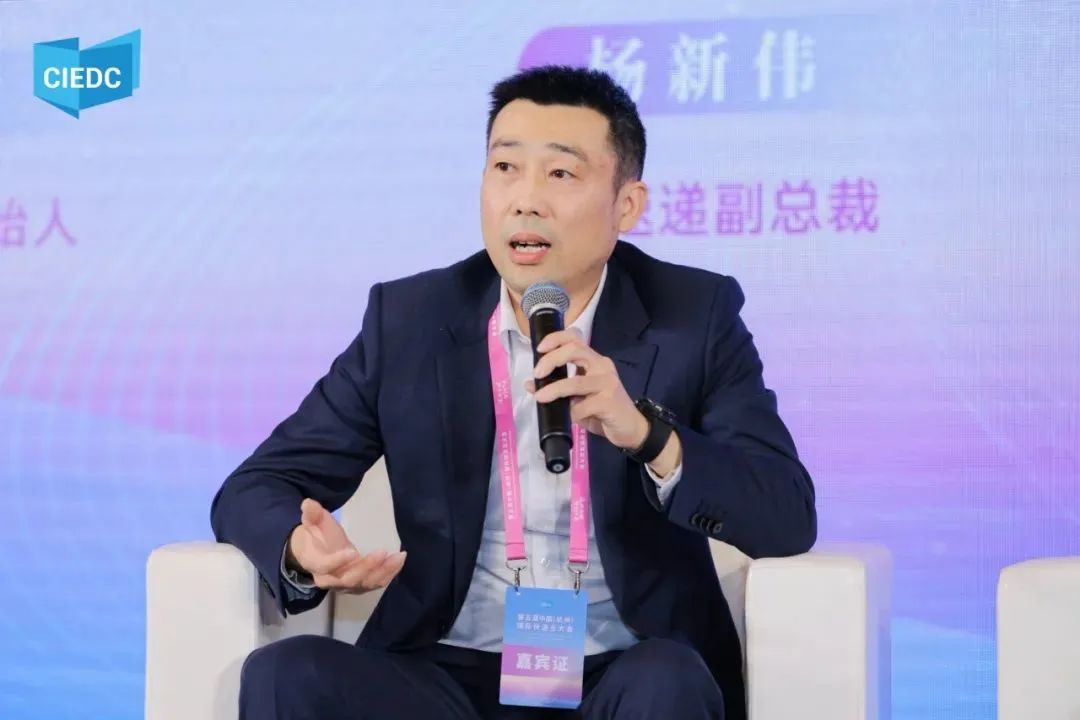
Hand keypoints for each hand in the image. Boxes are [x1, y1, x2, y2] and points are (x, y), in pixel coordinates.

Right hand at [287, 498, 406, 593]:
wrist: (318, 554)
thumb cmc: (317, 536)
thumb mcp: (312, 523)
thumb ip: (312, 514)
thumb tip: (308, 503)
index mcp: (315, 564)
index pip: (324, 567)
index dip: (337, 561)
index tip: (352, 551)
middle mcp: (330, 580)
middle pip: (348, 579)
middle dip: (366, 567)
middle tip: (382, 552)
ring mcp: (346, 585)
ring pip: (365, 583)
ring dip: (383, 572)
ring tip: (398, 557)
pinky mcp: (360, 585)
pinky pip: (375, 583)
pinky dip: (388, 574)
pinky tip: (399, 561)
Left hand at [524, 329, 649, 450]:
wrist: (631, 429)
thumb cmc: (603, 411)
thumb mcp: (578, 399)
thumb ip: (558, 389)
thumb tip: (530, 385)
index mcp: (595, 361)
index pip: (576, 338)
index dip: (556, 338)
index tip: (540, 348)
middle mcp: (602, 366)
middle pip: (575, 350)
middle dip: (552, 359)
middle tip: (537, 373)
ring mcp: (608, 383)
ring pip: (576, 381)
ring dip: (554, 389)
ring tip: (540, 397)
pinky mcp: (609, 402)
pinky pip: (582, 406)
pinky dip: (570, 412)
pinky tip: (568, 418)